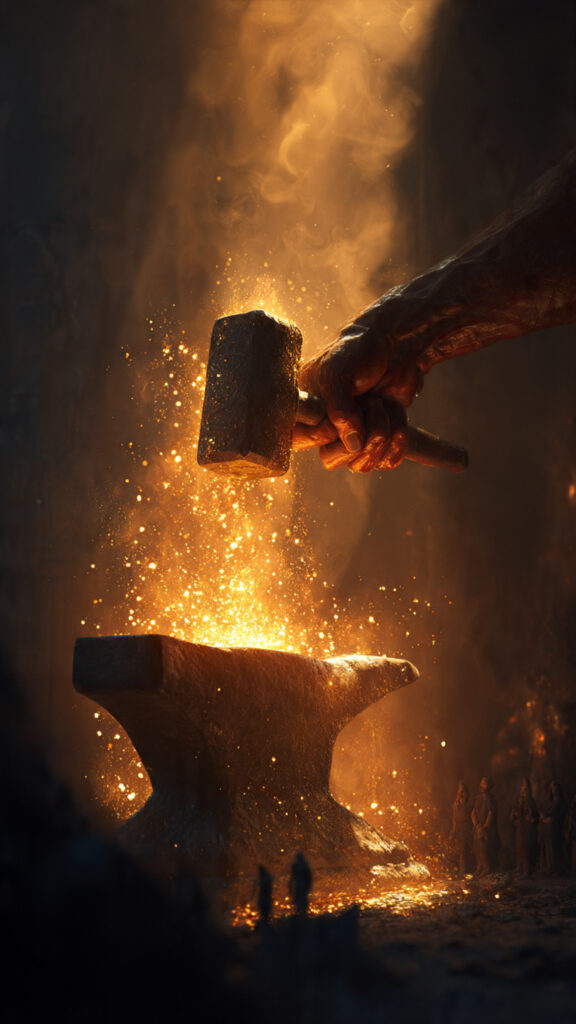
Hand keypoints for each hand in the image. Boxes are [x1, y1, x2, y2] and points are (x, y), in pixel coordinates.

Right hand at [295, 290, 424, 462]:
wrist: (394, 345)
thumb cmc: (358, 352)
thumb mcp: (337, 374)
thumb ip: (338, 410)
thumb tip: (353, 446)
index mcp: (305, 412)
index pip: (303, 442)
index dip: (326, 430)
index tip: (345, 405)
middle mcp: (326, 429)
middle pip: (333, 460)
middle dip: (358, 431)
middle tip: (370, 402)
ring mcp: (352, 438)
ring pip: (362, 464)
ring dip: (381, 431)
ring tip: (382, 402)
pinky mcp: (379, 441)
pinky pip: (387, 461)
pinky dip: (399, 439)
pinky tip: (396, 413)